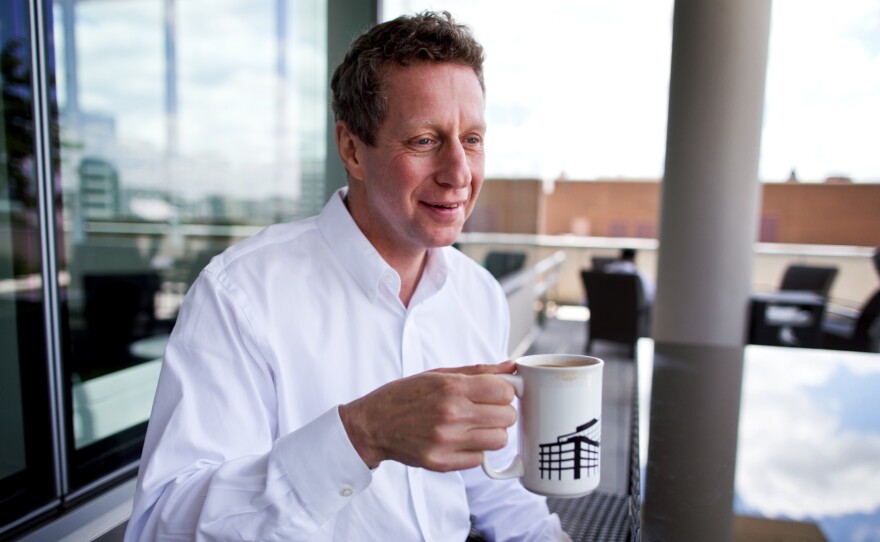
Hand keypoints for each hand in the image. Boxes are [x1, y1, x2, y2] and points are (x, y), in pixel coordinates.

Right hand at [339, 360, 516, 470]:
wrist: (372, 425)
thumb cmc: (405, 396)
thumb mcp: (438, 374)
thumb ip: (478, 371)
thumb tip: (511, 367)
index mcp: (452, 387)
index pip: (504, 391)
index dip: (504, 391)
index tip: (495, 393)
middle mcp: (452, 414)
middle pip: (507, 417)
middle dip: (501, 412)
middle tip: (486, 410)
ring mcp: (447, 441)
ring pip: (499, 440)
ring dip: (492, 433)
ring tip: (475, 427)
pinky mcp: (442, 462)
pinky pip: (480, 459)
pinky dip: (475, 451)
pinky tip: (461, 441)